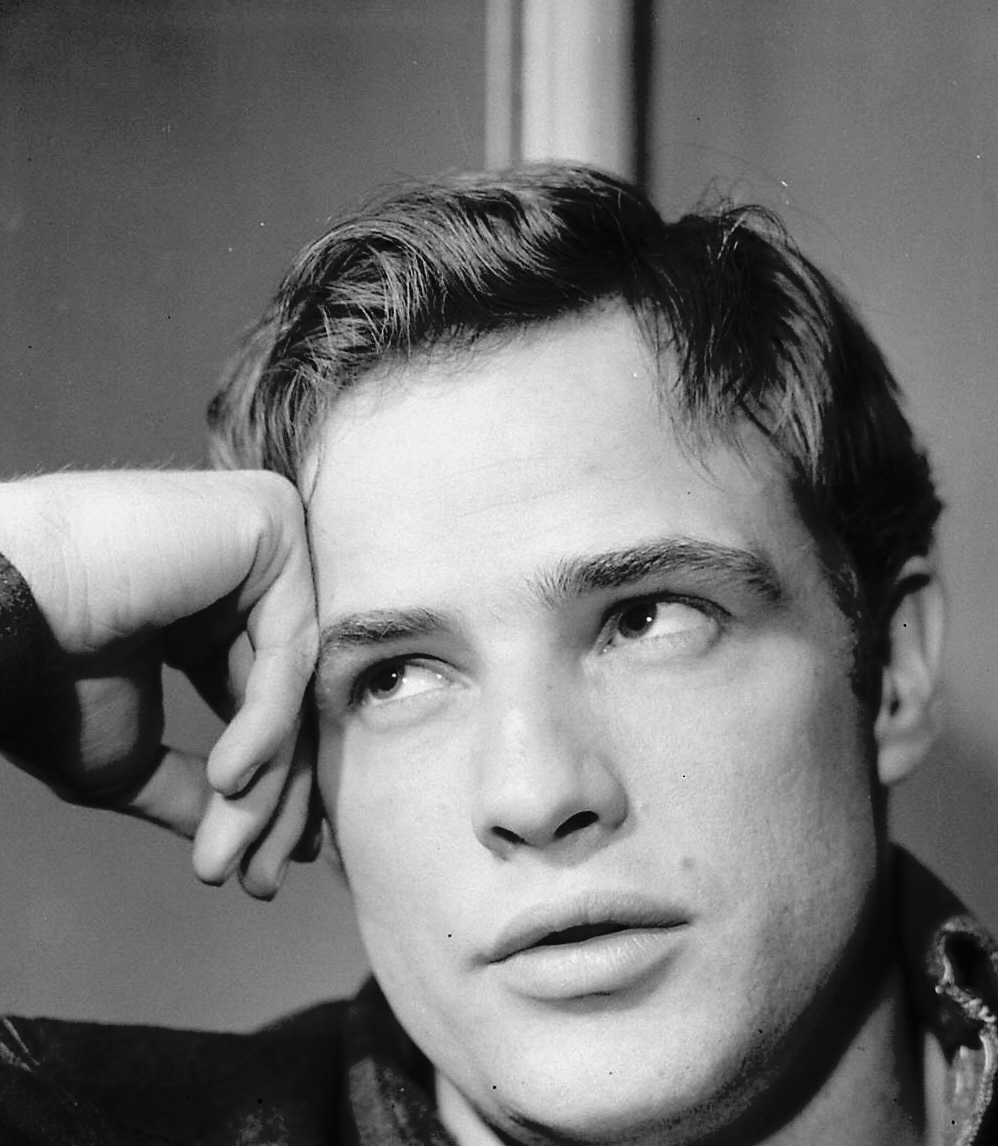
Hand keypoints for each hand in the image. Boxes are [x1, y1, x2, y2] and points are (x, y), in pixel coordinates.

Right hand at [0, 469, 318, 897]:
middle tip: (260, 880)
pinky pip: (288, 644)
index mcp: (207, 611)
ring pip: (293, 683)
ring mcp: (262, 541)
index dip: (267, 793)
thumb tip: (251, 846)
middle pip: (287, 699)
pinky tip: (229, 779)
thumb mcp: (128, 757)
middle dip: (274, 799)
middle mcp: (241, 573)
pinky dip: (265, 721)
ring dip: (266, 781)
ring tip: (228, 854)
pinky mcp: (270, 523)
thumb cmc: (38, 680)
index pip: (263, 707)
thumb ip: (197, 789)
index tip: (263, 872)